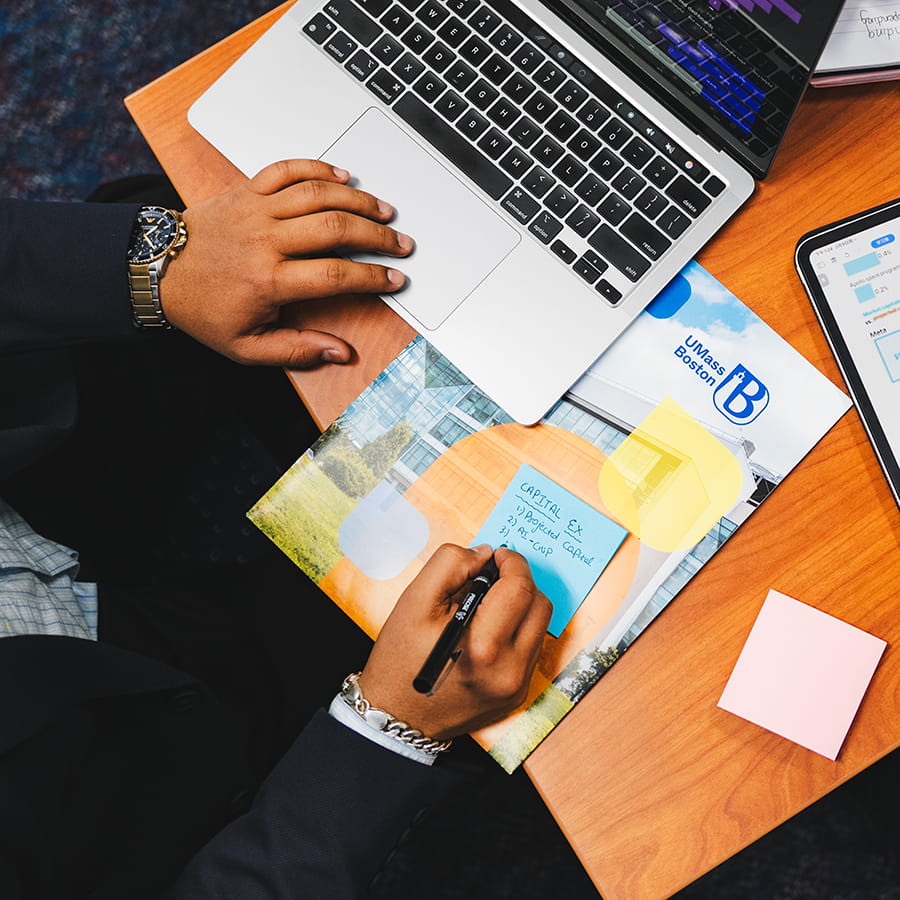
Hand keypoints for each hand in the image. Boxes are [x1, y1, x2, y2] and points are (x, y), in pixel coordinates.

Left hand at [160, 159, 412, 367]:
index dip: (372, 277)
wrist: (157, 271)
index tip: (394, 279)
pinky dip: (319, 168)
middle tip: (400, 244)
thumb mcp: (247, 348)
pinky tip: (344, 177)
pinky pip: (288, 169)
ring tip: (384, 211)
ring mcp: (256, 209)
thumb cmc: (204, 310)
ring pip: (318, 194)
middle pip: (336, 229)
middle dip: (377, 236)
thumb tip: (340, 353)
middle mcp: (265, 240)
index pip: (335, 275)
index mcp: (268, 280)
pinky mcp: (247, 190)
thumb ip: (296, 351)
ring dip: (358, 200)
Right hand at [358, 544, 551, 739]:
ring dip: (521, 605)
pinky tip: (489, 628)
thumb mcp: (415, 601)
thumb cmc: (401, 660)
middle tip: (493, 576)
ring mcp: (517, 685)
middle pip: (539, 605)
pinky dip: (516, 628)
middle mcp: (509, 670)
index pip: (520, 588)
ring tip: (488, 603)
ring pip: (540, 625)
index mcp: (484, 647)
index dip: (512, 562)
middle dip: (520, 581)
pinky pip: (531, 647)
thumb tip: (485, 554)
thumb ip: (450, 565)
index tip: (497, 555)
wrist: (397, 715)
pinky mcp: (517, 693)